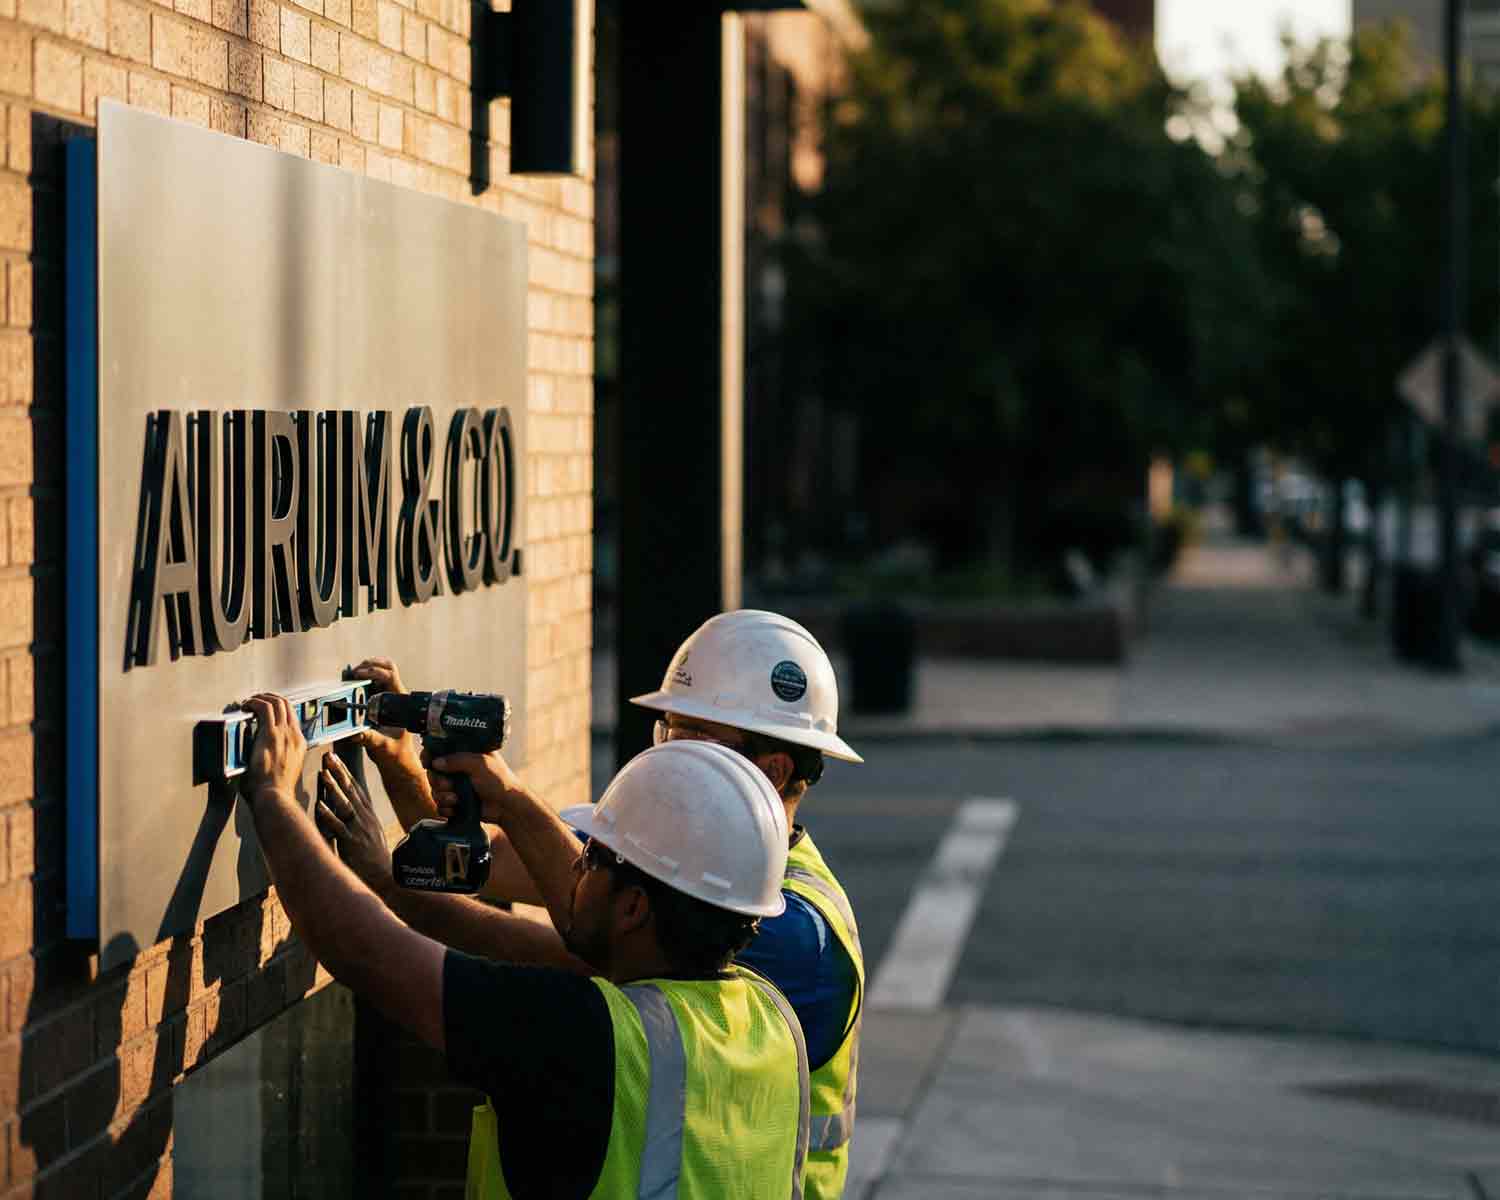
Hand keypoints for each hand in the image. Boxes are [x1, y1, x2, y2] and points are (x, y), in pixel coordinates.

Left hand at [240, 692, 307, 802]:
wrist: (274, 798)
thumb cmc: (274, 792)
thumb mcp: (282, 771)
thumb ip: (276, 759)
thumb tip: (261, 758)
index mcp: (298, 745)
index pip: (292, 717)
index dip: (279, 708)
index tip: (266, 708)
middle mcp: (294, 736)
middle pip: (287, 705)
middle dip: (271, 698)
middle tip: (258, 699)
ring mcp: (284, 734)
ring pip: (277, 702)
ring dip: (262, 697)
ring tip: (250, 701)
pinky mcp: (270, 735)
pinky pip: (264, 708)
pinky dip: (254, 702)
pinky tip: (246, 705)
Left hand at [315, 752, 393, 894]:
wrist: (386, 876)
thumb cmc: (374, 857)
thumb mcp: (369, 832)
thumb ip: (357, 819)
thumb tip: (344, 808)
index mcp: (368, 814)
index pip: (356, 788)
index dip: (345, 772)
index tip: (335, 759)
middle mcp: (365, 818)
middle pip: (351, 790)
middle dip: (339, 772)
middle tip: (329, 757)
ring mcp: (359, 829)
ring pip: (345, 804)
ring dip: (334, 788)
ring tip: (323, 773)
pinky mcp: (352, 842)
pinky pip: (339, 827)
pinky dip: (329, 815)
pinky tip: (320, 805)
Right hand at [350, 657, 414, 767]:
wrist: (398, 761)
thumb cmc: (395, 754)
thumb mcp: (382, 747)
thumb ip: (370, 739)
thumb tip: (356, 732)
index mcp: (401, 703)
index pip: (390, 676)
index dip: (374, 671)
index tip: (358, 675)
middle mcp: (395, 697)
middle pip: (387, 668)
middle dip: (370, 665)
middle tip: (354, 672)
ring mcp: (388, 698)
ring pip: (380, 673)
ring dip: (365, 670)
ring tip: (351, 676)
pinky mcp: (381, 702)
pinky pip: (372, 685)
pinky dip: (361, 681)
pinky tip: (351, 685)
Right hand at [424, 747, 525, 823]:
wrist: (507, 806)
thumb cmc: (498, 780)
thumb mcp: (480, 763)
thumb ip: (457, 760)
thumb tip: (435, 762)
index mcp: (464, 754)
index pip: (439, 750)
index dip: (429, 755)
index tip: (428, 762)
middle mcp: (458, 769)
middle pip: (433, 772)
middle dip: (438, 780)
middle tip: (449, 784)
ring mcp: (456, 786)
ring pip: (435, 790)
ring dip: (443, 796)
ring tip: (456, 799)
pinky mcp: (456, 802)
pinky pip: (440, 805)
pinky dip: (445, 808)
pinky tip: (455, 808)